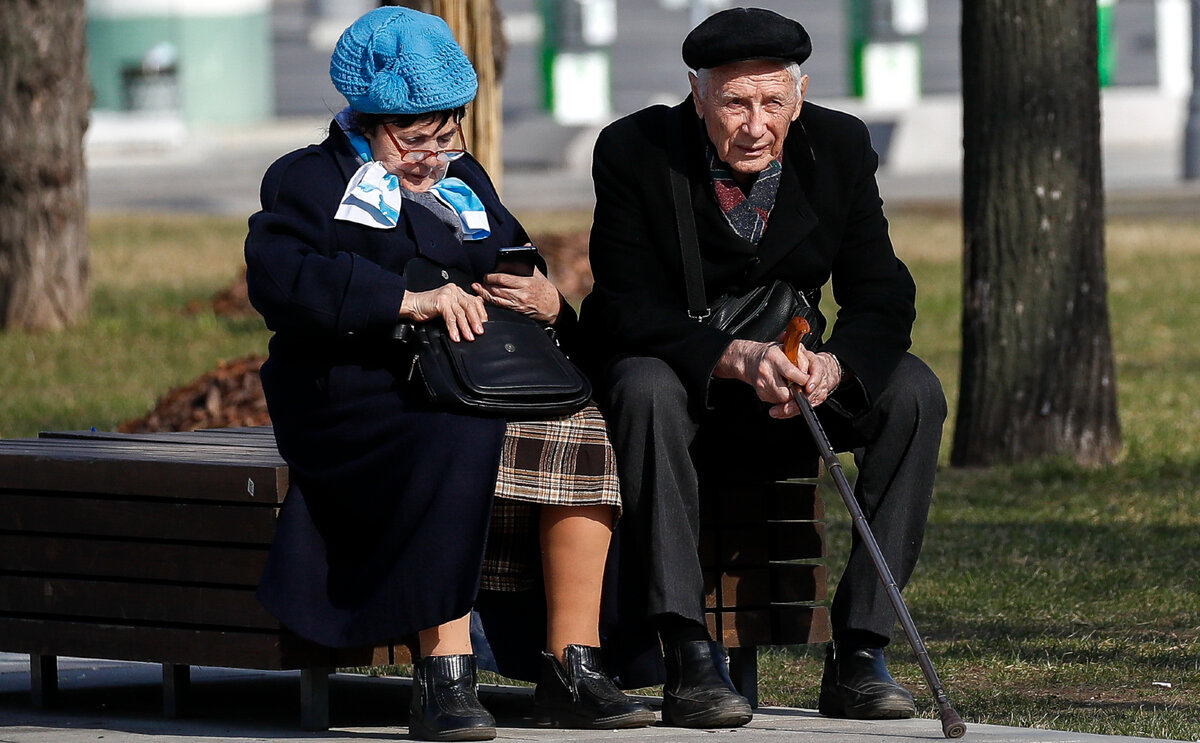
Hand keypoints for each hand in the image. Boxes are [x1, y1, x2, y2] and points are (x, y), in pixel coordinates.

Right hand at [399, 283, 486, 341]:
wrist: (412, 304)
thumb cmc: (429, 307)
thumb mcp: (448, 306)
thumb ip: (460, 308)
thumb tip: (476, 318)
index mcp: (458, 291)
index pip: (475, 301)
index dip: (481, 313)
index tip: (485, 324)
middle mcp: (454, 290)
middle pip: (470, 306)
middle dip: (476, 320)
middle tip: (480, 332)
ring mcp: (447, 295)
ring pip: (460, 312)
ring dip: (466, 327)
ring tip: (470, 337)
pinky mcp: (440, 301)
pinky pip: (450, 317)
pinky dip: (453, 328)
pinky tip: (456, 336)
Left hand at [473, 268, 562, 323]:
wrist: (554, 307)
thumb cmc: (545, 289)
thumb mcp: (538, 273)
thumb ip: (529, 260)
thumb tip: (525, 245)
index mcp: (526, 282)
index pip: (504, 279)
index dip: (492, 277)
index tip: (486, 275)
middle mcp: (521, 294)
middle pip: (497, 289)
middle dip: (486, 285)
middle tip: (479, 282)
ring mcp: (518, 304)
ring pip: (496, 299)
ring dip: (485, 294)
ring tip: (478, 289)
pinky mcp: (517, 311)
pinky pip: (500, 307)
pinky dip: (491, 303)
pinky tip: (484, 300)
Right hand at [713, 341, 841, 417]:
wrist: (749, 359)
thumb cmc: (771, 354)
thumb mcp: (787, 349)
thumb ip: (800, 359)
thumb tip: (809, 376)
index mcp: (773, 356)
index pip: (791, 373)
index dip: (802, 380)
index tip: (808, 382)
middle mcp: (765, 370)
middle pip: (786, 392)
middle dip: (795, 393)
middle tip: (799, 387)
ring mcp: (761, 383)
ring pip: (782, 399)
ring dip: (789, 395)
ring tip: (788, 385)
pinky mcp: (760, 393)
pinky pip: (776, 400)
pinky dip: (781, 396)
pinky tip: (779, 387)